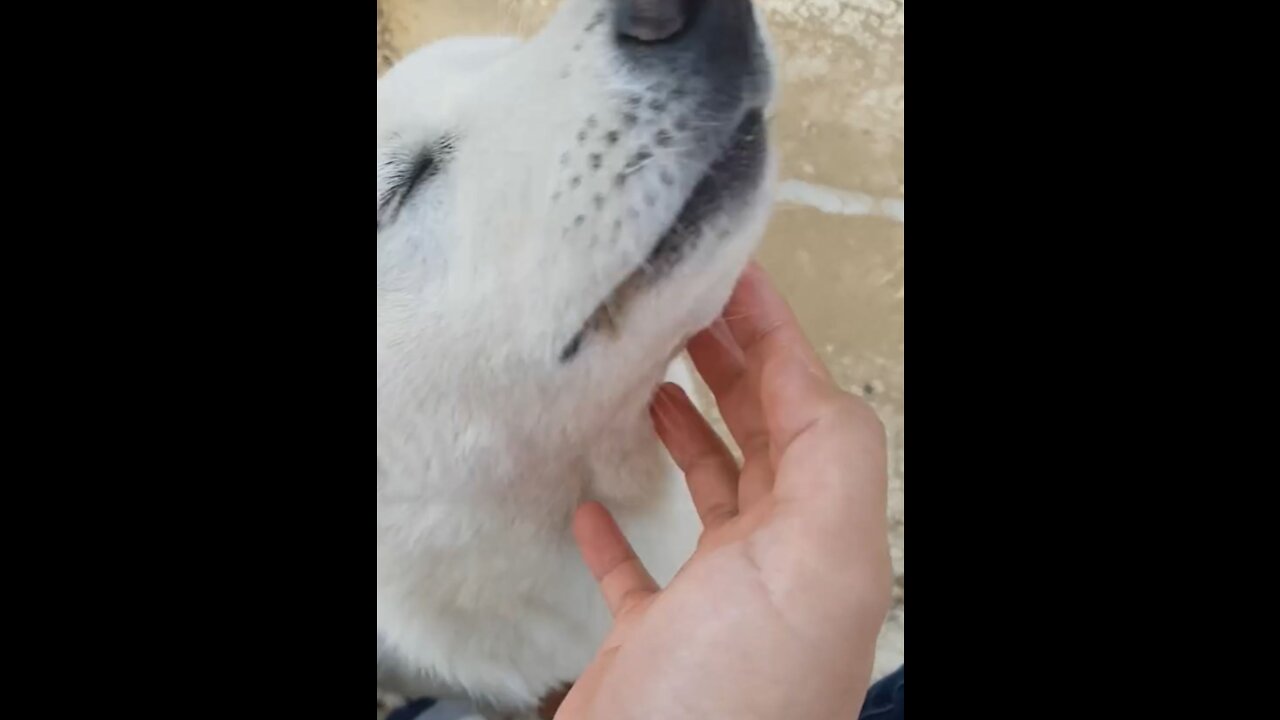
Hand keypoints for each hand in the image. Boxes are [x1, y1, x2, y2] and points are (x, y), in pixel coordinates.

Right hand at [558, 264, 892, 719]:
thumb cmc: (738, 702)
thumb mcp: (817, 564)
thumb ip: (835, 461)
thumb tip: (819, 384)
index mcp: (828, 540)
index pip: (812, 410)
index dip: (778, 336)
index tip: (734, 274)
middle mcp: (783, 569)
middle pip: (767, 443)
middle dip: (736, 367)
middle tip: (691, 307)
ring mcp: (719, 608)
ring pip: (712, 496)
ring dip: (690, 431)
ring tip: (655, 381)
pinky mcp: (658, 646)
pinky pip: (644, 569)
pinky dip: (621, 528)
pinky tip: (596, 505)